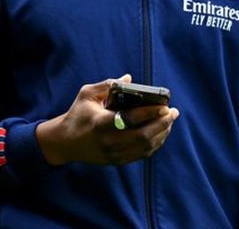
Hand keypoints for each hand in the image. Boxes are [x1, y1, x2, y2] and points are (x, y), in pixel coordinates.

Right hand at [36, 74, 179, 165]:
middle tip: (173, 112)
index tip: (164, 105)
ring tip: (170, 121)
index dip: (150, 112)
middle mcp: (109, 141)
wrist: (64, 143)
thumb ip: (108, 84)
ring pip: (145, 147)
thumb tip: (129, 78)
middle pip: (143, 135)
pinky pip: (141, 155)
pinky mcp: (117, 161)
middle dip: (162, 124)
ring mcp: (114, 154)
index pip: (131, 118)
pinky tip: (161, 133)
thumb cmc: (77, 114)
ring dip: (162, 134)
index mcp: (101, 123)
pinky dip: (154, 144)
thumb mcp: (87, 94)